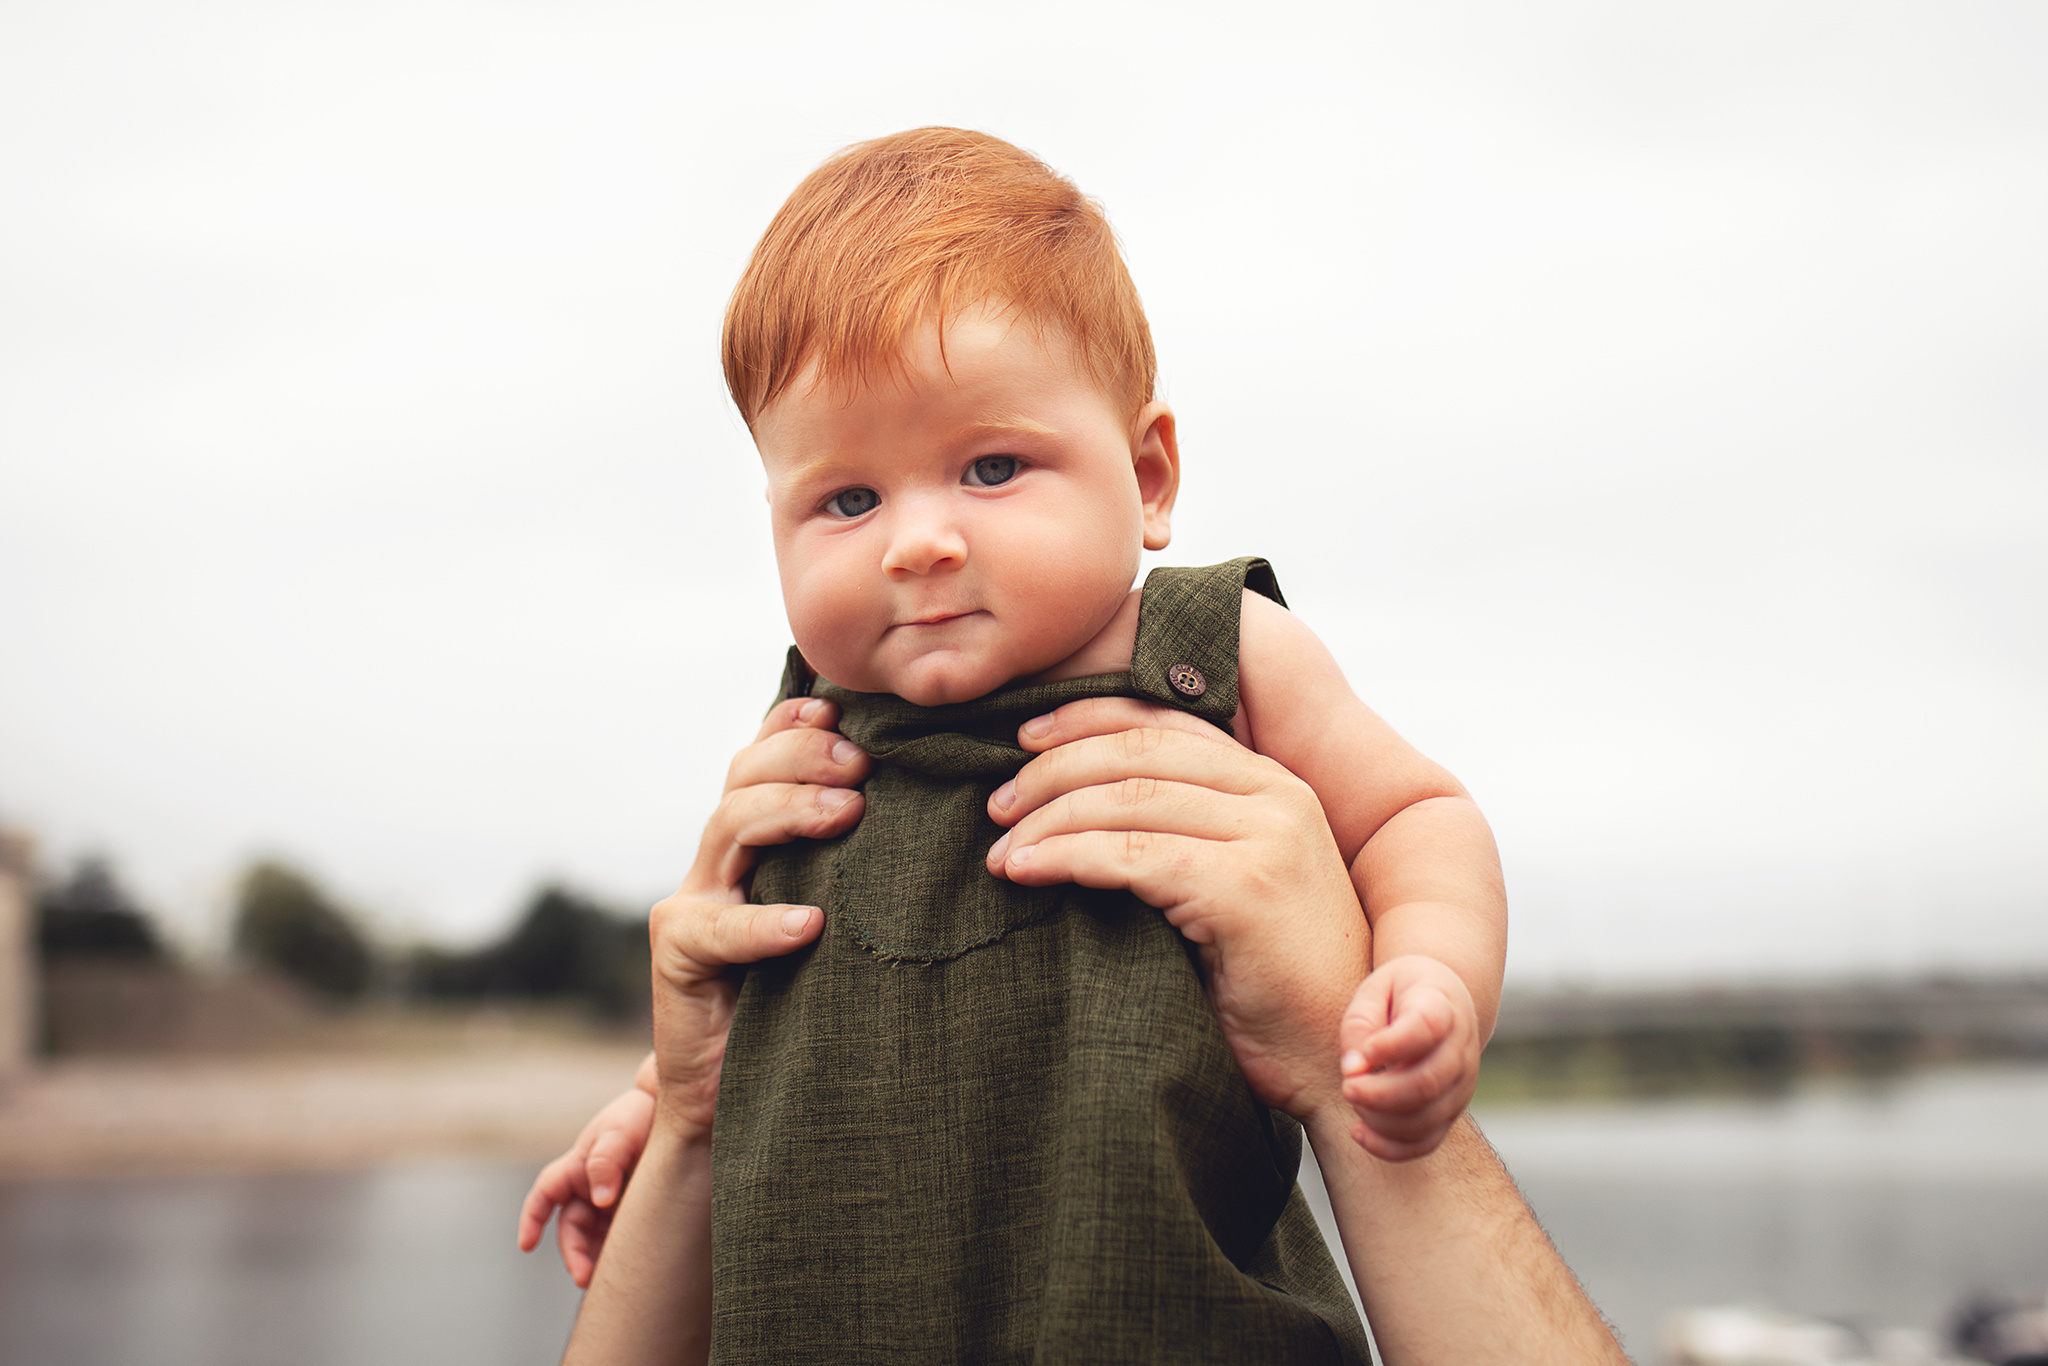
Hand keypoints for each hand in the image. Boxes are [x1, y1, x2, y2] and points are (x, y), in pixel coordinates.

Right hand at [516, 1059, 656, 1286]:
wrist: (676, 1112)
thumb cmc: (639, 1115)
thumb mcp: (620, 1132)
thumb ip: (606, 1161)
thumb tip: (601, 1200)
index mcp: (577, 1166)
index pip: (546, 1193)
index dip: (532, 1219)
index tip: (527, 1245)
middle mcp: (588, 1187)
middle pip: (571, 1227)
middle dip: (573, 1253)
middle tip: (585, 1277)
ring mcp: (609, 1201)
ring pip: (593, 1237)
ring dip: (595, 1259)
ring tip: (608, 1280)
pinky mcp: (631, 1209)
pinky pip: (618, 1236)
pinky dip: (617, 1253)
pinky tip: (629, 1268)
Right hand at [645, 695, 868, 1136]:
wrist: (739, 1092)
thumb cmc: (805, 1000)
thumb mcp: (841, 921)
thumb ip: (862, 868)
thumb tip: (941, 814)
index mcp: (754, 843)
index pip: (763, 759)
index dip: (795, 725)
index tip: (845, 712)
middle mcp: (719, 863)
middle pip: (744, 778)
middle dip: (803, 757)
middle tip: (862, 765)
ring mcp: (693, 905)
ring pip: (729, 829)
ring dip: (790, 813)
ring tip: (849, 814)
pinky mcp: (678, 957)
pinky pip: (719, 928)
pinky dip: (764, 922)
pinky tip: (808, 924)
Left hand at [986, 696, 1370, 1118]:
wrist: (1341, 1058)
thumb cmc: (1276, 989)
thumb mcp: (1233, 889)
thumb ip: (1183, 838)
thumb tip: (1071, 809)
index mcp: (1274, 785)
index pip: (1165, 722)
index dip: (1086, 721)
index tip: (1024, 741)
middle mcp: (1277, 796)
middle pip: (1138, 751)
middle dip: (1053, 770)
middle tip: (998, 807)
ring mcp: (1267, 838)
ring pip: (1126, 800)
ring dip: (1048, 820)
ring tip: (1000, 851)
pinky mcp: (1245, 888)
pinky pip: (1132, 855)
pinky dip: (1067, 857)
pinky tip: (1026, 872)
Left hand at [1337, 955, 1480, 1160]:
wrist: (1441, 1002)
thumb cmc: (1400, 994)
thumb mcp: (1375, 989)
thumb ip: (1360, 1023)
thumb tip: (1352, 1069)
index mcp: (1442, 1007)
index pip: (1426, 1028)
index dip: (1392, 1045)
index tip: (1365, 1053)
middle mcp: (1460, 1049)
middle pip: (1428, 1083)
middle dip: (1379, 1094)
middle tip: (1346, 1085)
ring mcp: (1461, 1084)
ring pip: (1427, 1118)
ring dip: (1381, 1119)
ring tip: (1354, 1097)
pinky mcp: (1450, 1111)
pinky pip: (1427, 1142)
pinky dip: (1391, 1147)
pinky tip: (1360, 1132)